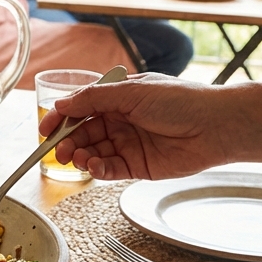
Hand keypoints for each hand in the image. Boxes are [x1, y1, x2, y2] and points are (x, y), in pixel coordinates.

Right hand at [36, 74, 232, 180]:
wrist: (216, 126)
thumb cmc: (180, 100)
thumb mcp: (131, 91)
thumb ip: (94, 99)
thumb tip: (62, 103)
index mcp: (119, 98)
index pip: (81, 108)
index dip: (61, 118)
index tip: (45, 130)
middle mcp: (121, 120)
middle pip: (84, 133)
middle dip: (68, 142)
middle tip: (59, 151)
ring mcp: (129, 144)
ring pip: (94, 152)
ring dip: (81, 156)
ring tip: (78, 159)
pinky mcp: (138, 166)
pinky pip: (110, 169)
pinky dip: (98, 169)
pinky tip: (95, 167)